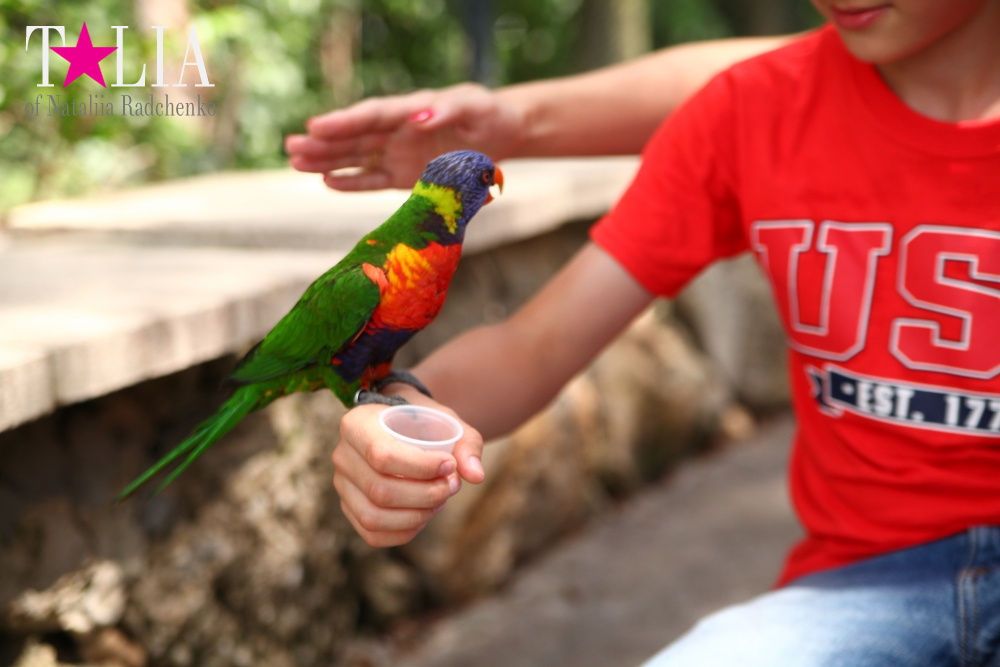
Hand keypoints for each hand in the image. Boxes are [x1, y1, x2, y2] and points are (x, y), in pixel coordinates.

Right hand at [285, 83, 524, 190]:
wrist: (502, 133)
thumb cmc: (487, 114)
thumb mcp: (474, 108)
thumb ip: (449, 110)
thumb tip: (420, 115)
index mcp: (411, 110)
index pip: (372, 115)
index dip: (344, 121)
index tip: (315, 126)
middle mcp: (398, 131)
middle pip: (355, 136)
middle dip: (323, 142)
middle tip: (290, 146)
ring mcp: (398, 153)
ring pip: (356, 157)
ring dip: (326, 160)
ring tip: (294, 161)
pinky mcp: (405, 175)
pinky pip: (374, 180)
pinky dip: (352, 182)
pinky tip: (326, 182)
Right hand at [332, 391, 485, 546]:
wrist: (400, 426)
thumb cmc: (423, 422)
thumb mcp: (447, 421)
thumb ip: (466, 443)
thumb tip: (475, 476)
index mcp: (357, 424)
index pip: (382, 456)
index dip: (421, 467)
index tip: (449, 465)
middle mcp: (342, 455)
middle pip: (380, 490)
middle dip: (425, 494)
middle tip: (452, 485)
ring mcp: (342, 484)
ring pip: (374, 516)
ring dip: (416, 516)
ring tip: (440, 501)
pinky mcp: (349, 507)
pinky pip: (371, 533)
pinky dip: (403, 532)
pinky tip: (424, 516)